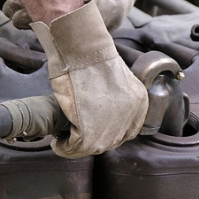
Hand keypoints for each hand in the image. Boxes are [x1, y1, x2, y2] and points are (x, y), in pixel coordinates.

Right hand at [30, 0, 148, 157]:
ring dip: (77, 146)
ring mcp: (112, 126)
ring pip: (93, 147)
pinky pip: (75, 148)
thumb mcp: (117, 82)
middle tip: (74, 135)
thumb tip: (102, 115)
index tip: (89, 129)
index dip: (105, 132)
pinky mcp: (90, 131)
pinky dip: (64, 147)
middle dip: (91, 140)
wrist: (83, 51)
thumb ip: (117, 101)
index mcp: (139, 103)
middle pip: (110, 141)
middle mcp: (131, 117)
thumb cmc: (92, 60)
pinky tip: (58, 141)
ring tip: (64, 139)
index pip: (126, 130)